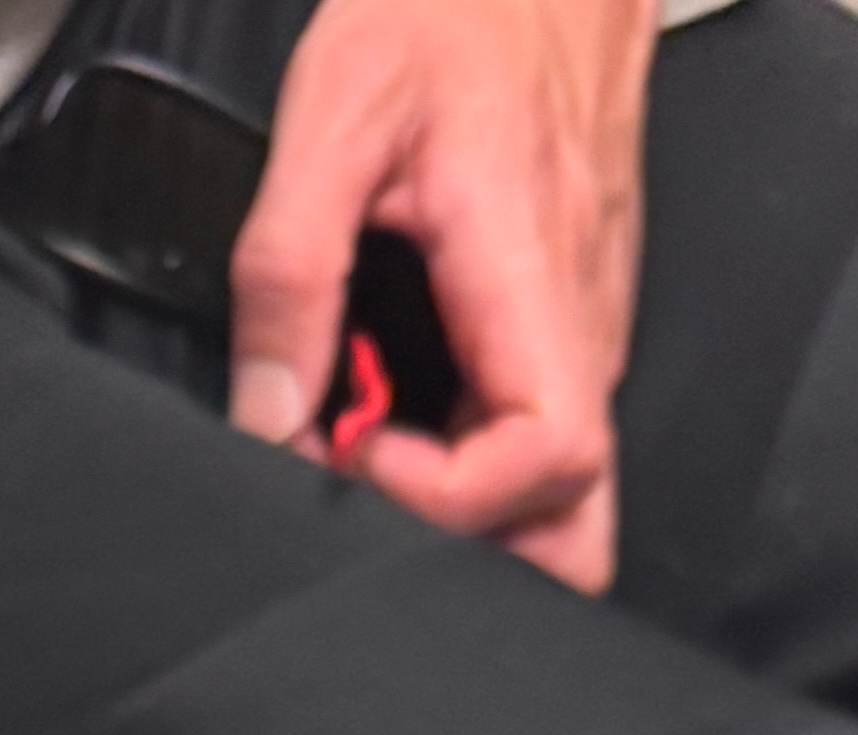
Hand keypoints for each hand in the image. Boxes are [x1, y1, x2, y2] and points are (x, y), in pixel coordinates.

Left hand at [226, 0, 657, 594]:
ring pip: (565, 492)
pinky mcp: (574, 315)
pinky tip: (411, 411)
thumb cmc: (453, 3)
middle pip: (578, 520)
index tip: (360, 450)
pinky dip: (476, 456)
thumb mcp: (334, 112)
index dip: (449, 499)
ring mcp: (591, 322)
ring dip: (471, 510)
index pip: (548, 463)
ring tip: (382, 447)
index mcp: (535, 272)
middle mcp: (585, 315)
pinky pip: (544, 429)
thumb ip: (288, 271)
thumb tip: (265, 412)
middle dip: (480, 556)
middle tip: (377, 491)